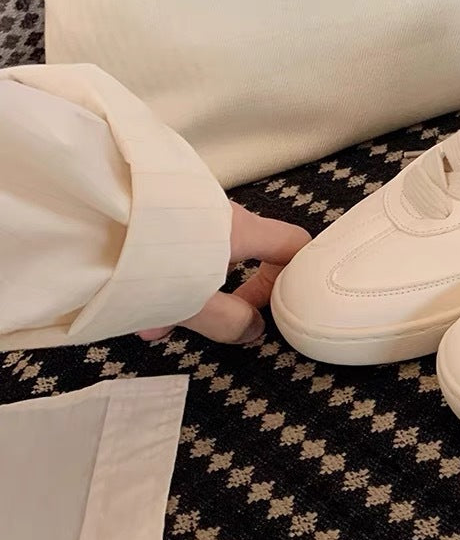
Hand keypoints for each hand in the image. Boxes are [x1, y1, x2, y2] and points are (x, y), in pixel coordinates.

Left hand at [137, 202, 310, 345]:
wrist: (86, 214)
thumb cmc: (152, 260)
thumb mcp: (193, 302)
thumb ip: (229, 320)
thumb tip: (252, 330)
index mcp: (242, 229)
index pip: (294, 245)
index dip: (292, 279)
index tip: (269, 309)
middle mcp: (221, 212)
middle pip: (245, 254)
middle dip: (227, 295)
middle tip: (208, 324)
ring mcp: (187, 209)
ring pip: (202, 255)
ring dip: (186, 291)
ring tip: (152, 325)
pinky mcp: (154, 212)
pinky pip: (172, 247)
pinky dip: (162, 276)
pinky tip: (130, 306)